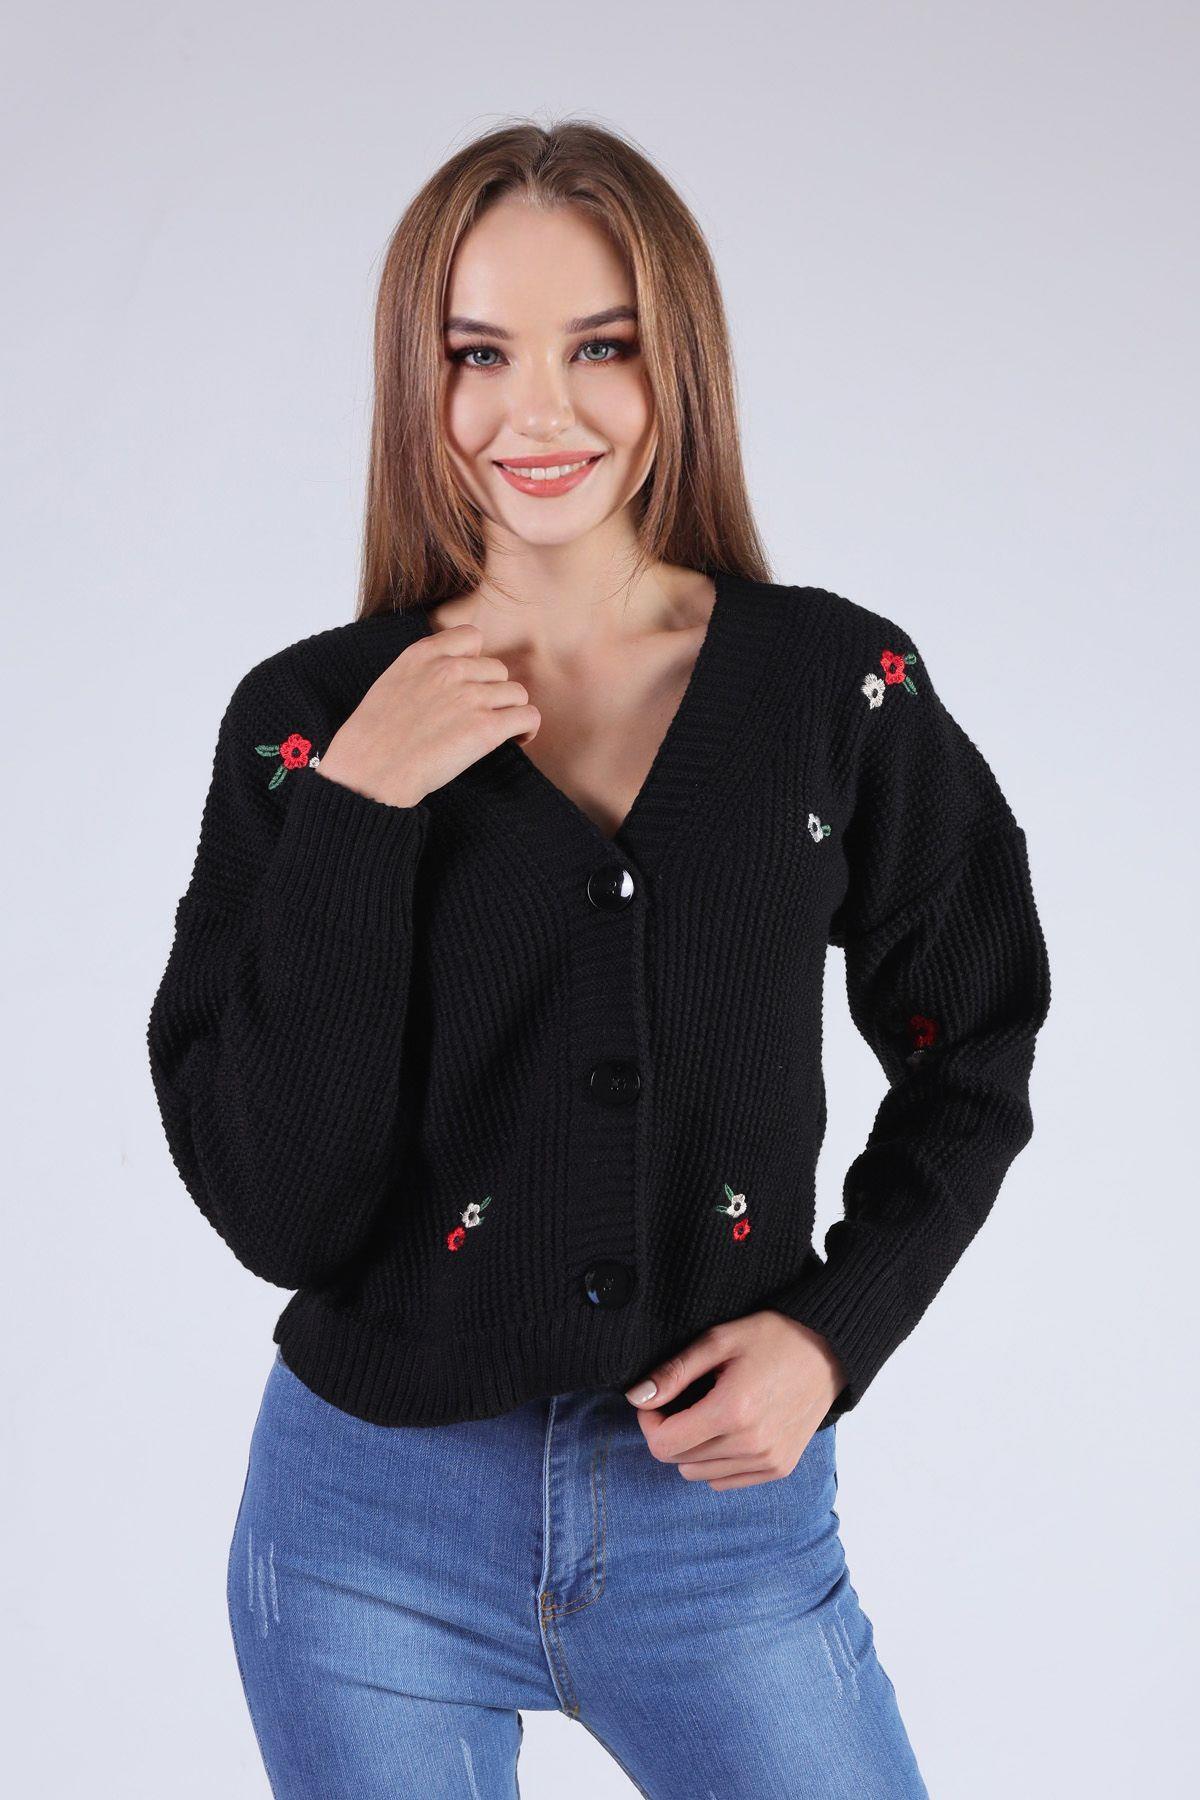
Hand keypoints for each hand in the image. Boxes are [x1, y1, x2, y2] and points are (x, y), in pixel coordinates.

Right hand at [316, 621, 541, 809]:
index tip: (467, 684)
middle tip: (479, 717)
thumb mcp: (390, 684)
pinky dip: (527, 728)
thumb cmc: (373, 738)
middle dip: (492, 693)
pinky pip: (528, 716)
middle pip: (497, 670)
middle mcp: (450, 669)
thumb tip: (450, 682)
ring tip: (496, 732)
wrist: (370, 772)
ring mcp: (470, 697)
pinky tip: (515, 740)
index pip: (471, 637)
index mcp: (423, 654)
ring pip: (516, 693)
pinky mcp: (486, 728)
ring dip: (509, 712)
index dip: (475, 661)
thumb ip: (423, 672)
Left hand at [623, 1311, 848, 1489]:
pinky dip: (716, 1461)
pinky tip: (728, 1430)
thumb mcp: (718, 1340)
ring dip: (692, 1448)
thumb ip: (673, 1372)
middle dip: (670, 1431)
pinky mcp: (779, 1468)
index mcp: (732, 1411)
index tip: (658, 1399)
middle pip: (678, 1460)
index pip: (664, 1444)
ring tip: (708, 1412)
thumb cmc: (772, 1337)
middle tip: (684, 1400)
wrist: (828, 1350)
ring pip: (698, 1474)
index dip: (650, 1421)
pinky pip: (725, 1481)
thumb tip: (636, 1398)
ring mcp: (768, 1461)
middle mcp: (751, 1445)